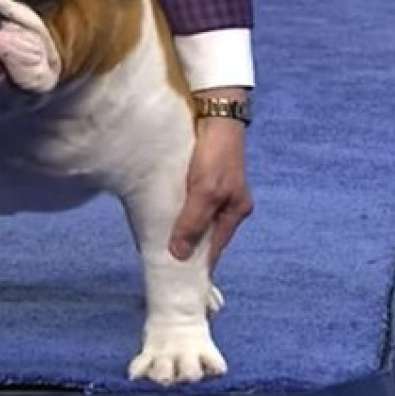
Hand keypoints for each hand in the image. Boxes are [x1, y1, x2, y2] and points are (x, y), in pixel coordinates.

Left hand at [169, 88, 253, 271]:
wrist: (215, 115)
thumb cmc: (214, 153)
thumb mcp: (204, 191)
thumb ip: (192, 222)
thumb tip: (180, 254)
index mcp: (235, 212)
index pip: (215, 249)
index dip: (198, 264)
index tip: (180, 280)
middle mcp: (228, 205)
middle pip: (205, 236)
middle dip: (187, 248)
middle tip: (163, 262)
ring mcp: (216, 192)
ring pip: (196, 220)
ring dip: (181, 229)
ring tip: (159, 242)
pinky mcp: (203, 179)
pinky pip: (189, 204)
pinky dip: (178, 212)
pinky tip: (163, 216)